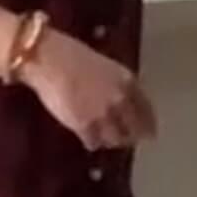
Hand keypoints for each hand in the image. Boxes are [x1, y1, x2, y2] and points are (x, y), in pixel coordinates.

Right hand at [20, 28, 157, 151]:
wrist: (48, 57)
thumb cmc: (71, 53)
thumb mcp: (103, 65)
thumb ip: (116, 84)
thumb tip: (122, 101)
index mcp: (127, 81)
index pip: (147, 111)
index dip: (148, 125)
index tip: (149, 133)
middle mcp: (120, 100)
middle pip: (134, 131)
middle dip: (130, 136)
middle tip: (124, 139)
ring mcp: (103, 114)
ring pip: (114, 140)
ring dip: (109, 139)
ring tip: (102, 137)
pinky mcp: (84, 126)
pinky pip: (93, 143)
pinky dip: (90, 141)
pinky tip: (86, 137)